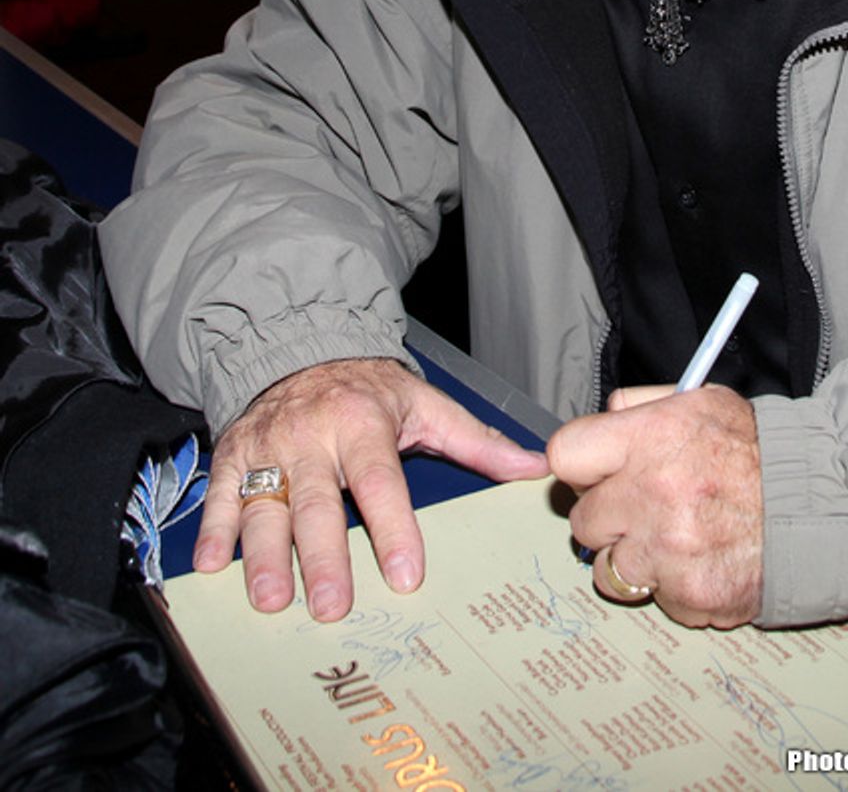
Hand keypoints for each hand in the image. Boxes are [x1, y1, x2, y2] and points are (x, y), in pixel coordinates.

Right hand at [193, 357, 546, 619]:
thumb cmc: (368, 389)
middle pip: (317, 501)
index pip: (381, 481)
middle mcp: (311, 433)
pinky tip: (211, 567)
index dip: (393, 528)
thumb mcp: (425, 404)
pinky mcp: (232, 453)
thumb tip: (533, 467)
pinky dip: (213, 529)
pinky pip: (220, 493)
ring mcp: (268, 445)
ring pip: (264, 504)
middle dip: (322, 556)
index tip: (404, 573)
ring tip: (269, 599)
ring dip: (265, 555)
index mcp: (363, 421)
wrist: (300, 345)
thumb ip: (477, 442)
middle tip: (330, 605)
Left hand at [546, 384, 762, 627]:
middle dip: (608, 516)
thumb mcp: (701, 402)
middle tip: (643, 508)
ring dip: (633, 559)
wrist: (817, 504)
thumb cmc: (758, 452)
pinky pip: (652, 599)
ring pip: (609, 570)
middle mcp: (653, 494)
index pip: (566, 455)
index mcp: (650, 439)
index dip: (580, 465)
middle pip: (582, 520)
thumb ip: (642, 405)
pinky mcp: (687, 594)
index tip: (594, 473)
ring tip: (671, 540)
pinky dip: (671, 586)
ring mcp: (668, 550)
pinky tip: (699, 561)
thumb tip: (602, 419)